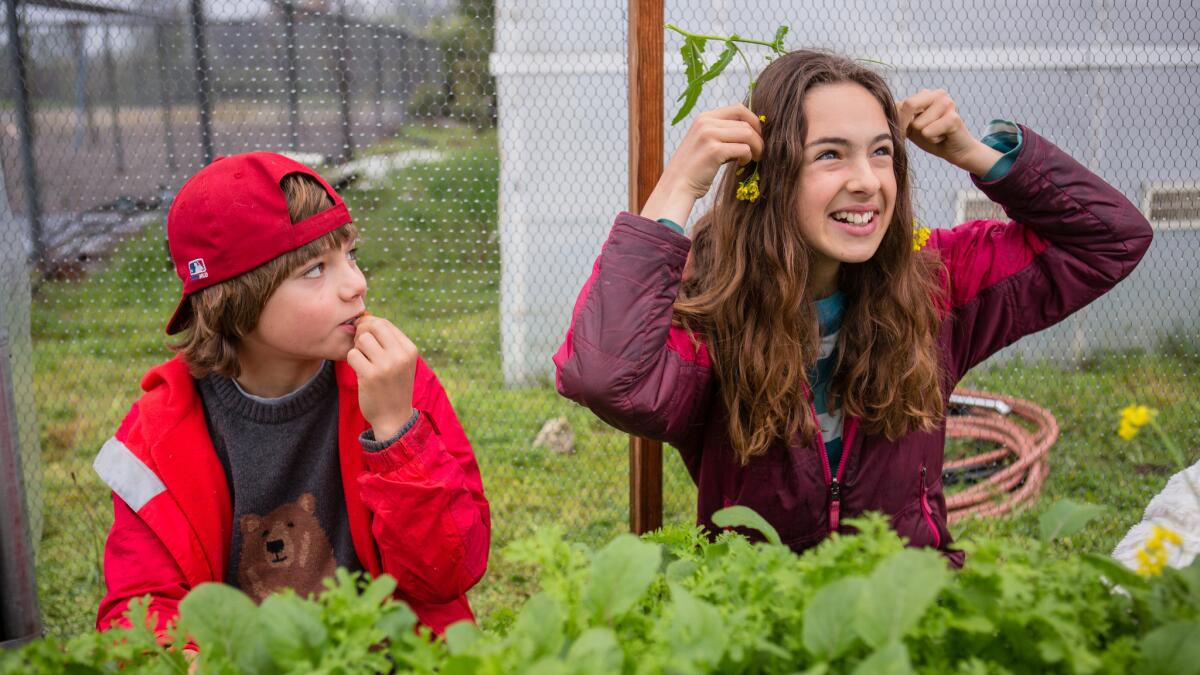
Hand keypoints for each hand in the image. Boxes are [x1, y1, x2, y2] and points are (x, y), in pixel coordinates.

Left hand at [346, 315, 416, 440]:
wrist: (394, 418)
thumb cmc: (394, 386)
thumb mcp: (400, 362)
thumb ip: (388, 341)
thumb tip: (364, 317)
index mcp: (410, 349)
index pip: (385, 323)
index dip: (369, 326)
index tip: (364, 337)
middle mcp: (401, 355)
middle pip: (373, 326)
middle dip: (361, 332)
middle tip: (360, 346)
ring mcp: (386, 366)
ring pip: (362, 339)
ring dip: (357, 348)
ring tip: (362, 361)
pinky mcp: (370, 376)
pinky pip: (352, 355)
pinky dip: (352, 361)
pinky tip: (360, 371)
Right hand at [641, 105, 763, 224]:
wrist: (676, 186)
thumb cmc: (694, 168)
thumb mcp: (705, 142)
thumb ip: (723, 133)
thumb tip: (751, 130)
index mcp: (704, 117)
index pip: (738, 109)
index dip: (753, 121)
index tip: (757, 136)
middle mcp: (706, 122)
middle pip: (745, 121)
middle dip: (758, 136)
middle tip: (759, 150)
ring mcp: (709, 135)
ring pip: (748, 134)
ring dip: (756, 147)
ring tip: (753, 158)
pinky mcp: (714, 151)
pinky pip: (744, 148)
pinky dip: (748, 157)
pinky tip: (742, 164)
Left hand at [898, 89, 1001, 176]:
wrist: (956, 151)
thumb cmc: (932, 137)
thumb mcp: (911, 127)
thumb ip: (900, 118)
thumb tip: (889, 114)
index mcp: (926, 94)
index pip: (900, 104)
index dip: (899, 121)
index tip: (910, 130)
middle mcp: (938, 94)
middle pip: (908, 106)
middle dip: (911, 126)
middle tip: (925, 132)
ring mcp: (947, 103)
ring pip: (917, 124)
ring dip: (924, 135)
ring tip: (937, 133)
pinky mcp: (953, 118)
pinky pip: (927, 132)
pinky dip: (932, 140)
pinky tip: (943, 136)